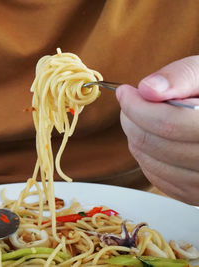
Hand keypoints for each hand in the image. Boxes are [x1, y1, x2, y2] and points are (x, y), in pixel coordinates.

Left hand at [116, 56, 198, 205]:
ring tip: (142, 118)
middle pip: (154, 145)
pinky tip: (153, 138)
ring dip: (135, 137)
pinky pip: (156, 178)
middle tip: (130, 103)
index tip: (125, 92)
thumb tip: (147, 89)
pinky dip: (146, 156)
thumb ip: (181, 76)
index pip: (168, 124)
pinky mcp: (195, 195)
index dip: (137, 107)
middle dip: (132, 119)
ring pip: (150, 163)